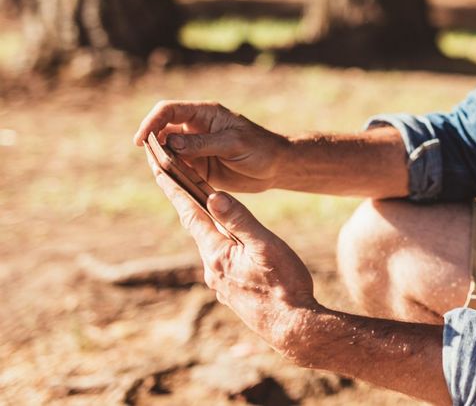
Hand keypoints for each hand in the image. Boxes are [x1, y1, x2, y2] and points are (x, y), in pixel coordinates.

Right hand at [134, 101, 287, 191]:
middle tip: (155, 162)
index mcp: (204, 114)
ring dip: (159, 162)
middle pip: (161, 131)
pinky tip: (172, 183)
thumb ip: (202, 143)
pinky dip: (169, 176)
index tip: (142, 140)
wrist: (276, 167)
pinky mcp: (196, 167)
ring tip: (164, 174)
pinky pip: (175, 170)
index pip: (168, 110)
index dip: (151, 122)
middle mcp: (194, 129)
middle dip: (153, 145)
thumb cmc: (260, 148)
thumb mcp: (233, 143)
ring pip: (165, 152)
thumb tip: (170, 142)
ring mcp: (193, 148)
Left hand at [153, 170, 319, 356]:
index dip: (175, 191)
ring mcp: (221, 284)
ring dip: (208, 228)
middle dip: (190, 206)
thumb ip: (239, 221)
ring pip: (212, 248)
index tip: (159, 171)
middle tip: (179, 181)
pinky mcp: (232, 294)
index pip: (191, 215)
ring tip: (207, 211)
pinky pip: (222, 263)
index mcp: (217, 253)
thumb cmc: (284, 284)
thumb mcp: (265, 246)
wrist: (293, 327)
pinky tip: (232, 247)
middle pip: (198, 229)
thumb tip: (212, 196)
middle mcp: (212, 269)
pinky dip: (222, 247)